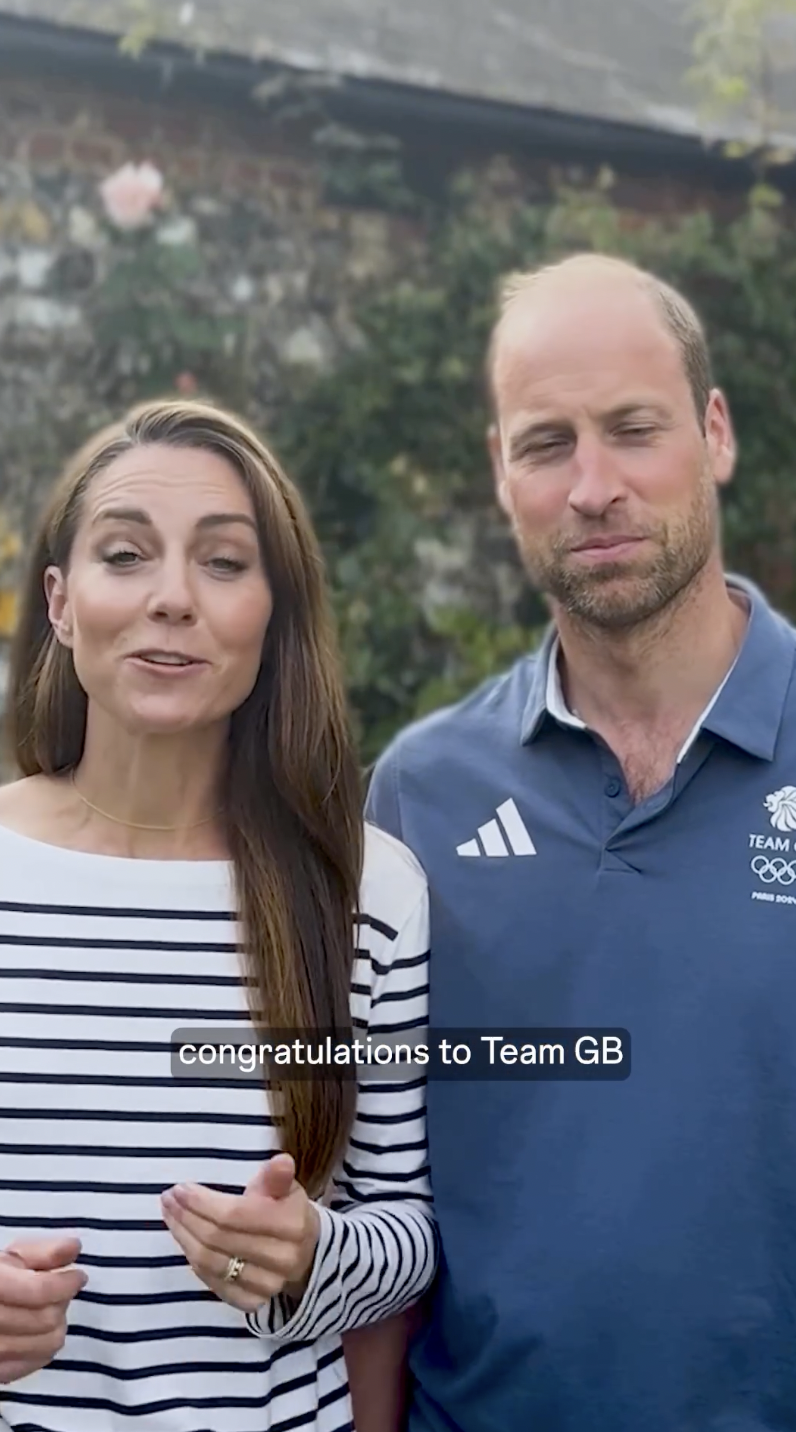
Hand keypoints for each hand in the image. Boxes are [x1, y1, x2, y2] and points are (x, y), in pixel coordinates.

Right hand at [0, 1236, 86, 1384]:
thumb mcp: (8, 1258)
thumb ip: (41, 1252)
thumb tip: (75, 1247)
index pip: (39, 1291)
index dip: (66, 1282)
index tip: (78, 1276)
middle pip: (46, 1318)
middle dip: (62, 1302)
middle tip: (62, 1291)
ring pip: (46, 1344)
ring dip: (57, 1324)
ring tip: (49, 1310)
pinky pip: (35, 1364)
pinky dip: (43, 1347)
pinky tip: (37, 1332)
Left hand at [160, 1153, 320, 1312]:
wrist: (305, 1252)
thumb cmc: (286, 1211)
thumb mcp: (285, 1187)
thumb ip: (276, 1177)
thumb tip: (281, 1161)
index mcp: (292, 1225)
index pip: (234, 1215)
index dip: (202, 1202)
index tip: (180, 1188)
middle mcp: (282, 1259)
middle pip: (218, 1239)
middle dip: (187, 1217)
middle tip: (169, 1199)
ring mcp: (268, 1285)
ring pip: (210, 1262)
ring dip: (184, 1237)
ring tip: (171, 1216)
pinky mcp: (253, 1303)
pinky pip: (213, 1283)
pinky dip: (194, 1261)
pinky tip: (186, 1242)